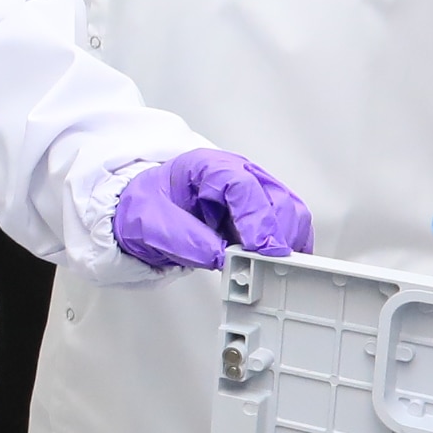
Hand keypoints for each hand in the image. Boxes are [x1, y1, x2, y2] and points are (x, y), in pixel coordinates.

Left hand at [112, 147, 310, 271]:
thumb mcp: (151, 225)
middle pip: (275, 196)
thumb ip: (185, 240)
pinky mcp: (259, 212)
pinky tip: (278, 263)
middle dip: (276, 233)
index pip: (242, 184)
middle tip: (267, 265)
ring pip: (289, 210)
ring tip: (269, 267)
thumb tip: (220, 256)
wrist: (143, 214)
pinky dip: (288, 245)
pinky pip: (287, 225)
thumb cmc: (147, 209)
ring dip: (286, 240)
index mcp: (206, 166)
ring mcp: (252, 191)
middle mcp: (236, 173)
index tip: (260, 247)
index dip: (256, 216)